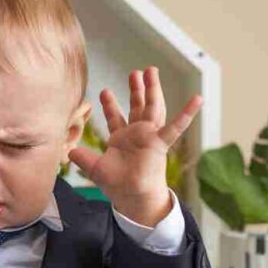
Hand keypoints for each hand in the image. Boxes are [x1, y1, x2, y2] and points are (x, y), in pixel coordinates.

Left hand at [68, 66, 201, 225]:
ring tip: (152, 71)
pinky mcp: (160, 142)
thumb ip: (83, 157)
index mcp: (122, 139)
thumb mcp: (95, 168)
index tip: (104, 91)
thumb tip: (69, 151)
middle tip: (137, 72)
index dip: (110, 104)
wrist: (132, 197)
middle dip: (137, 89)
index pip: (115, 117)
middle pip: (137, 106)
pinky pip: (175, 127)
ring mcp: (150, 136)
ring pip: (152, 108)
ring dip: (153, 90)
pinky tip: (197, 99)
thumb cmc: (117, 185)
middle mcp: (137, 134)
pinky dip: (187, 113)